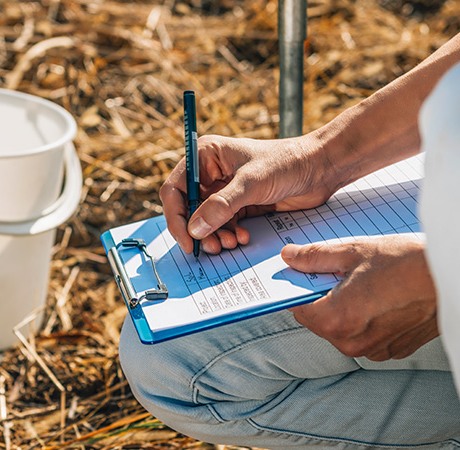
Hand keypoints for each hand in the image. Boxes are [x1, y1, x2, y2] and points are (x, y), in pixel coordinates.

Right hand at [160, 134, 338, 254]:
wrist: (320, 169)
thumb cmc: (287, 162)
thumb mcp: (252, 183)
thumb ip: (222, 206)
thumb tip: (194, 229)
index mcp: (205, 156)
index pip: (175, 188)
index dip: (176, 216)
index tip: (186, 240)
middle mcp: (210, 173)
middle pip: (188, 208)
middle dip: (197, 230)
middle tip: (211, 247)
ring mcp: (224, 190)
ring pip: (205, 221)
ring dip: (214, 236)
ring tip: (229, 244)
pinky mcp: (239, 205)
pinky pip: (223, 225)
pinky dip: (228, 235)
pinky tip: (242, 237)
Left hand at [281, 235, 438, 360]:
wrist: (451, 275)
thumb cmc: (407, 263)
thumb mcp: (353, 252)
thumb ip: (315, 257)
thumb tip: (290, 257)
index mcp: (337, 320)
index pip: (298, 308)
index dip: (298, 289)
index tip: (304, 275)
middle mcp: (351, 342)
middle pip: (317, 321)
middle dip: (321, 298)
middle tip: (338, 275)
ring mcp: (373, 350)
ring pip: (340, 330)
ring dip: (342, 310)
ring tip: (362, 285)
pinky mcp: (391, 350)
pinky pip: (363, 336)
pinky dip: (363, 320)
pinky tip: (378, 299)